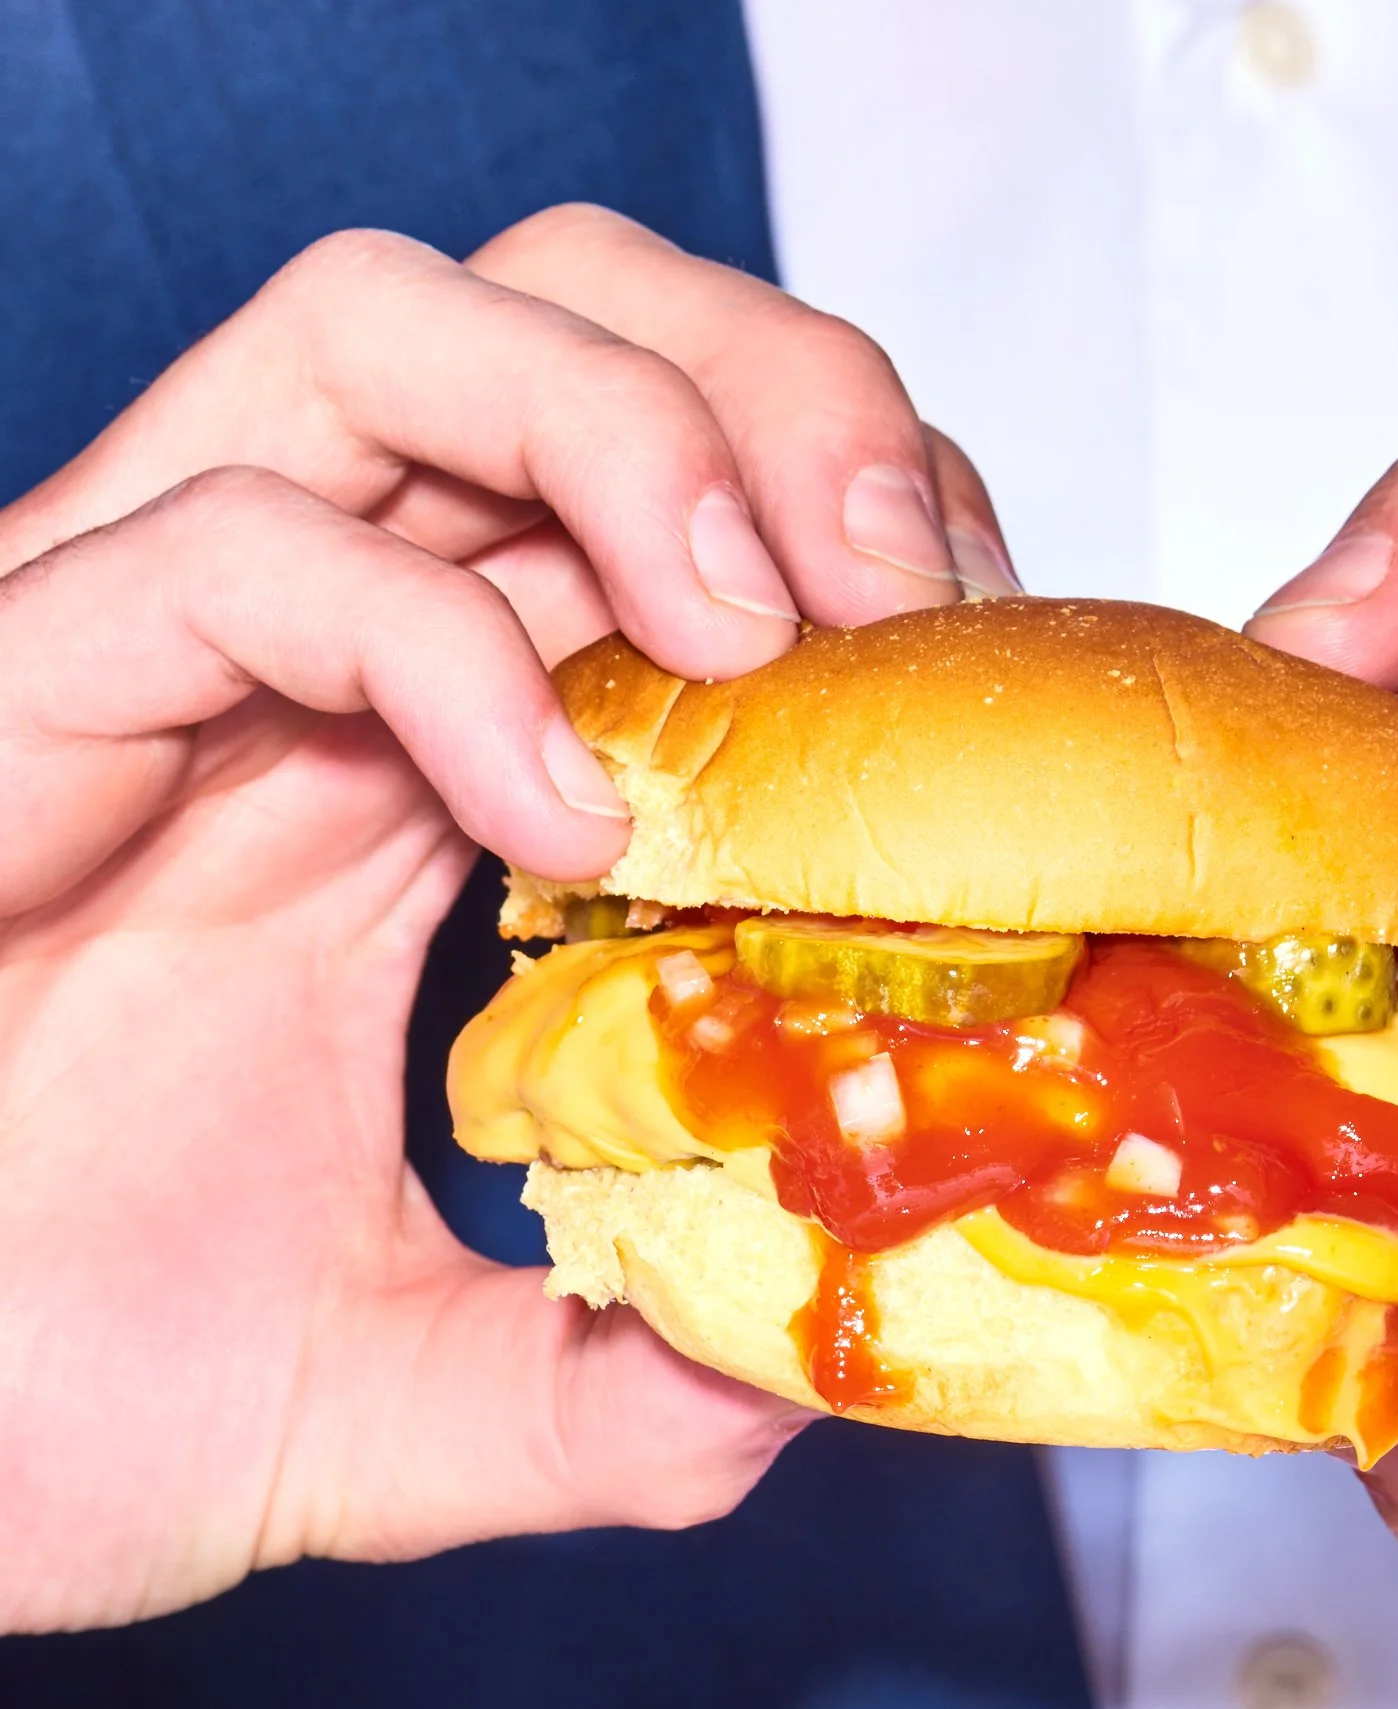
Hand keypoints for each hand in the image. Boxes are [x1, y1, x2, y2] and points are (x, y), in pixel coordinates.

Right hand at [0, 213, 1016, 1631]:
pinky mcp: (4, 695)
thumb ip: (618, 1389)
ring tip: (771, 628)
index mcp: (386, 753)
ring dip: (630, 422)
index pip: (642, 471)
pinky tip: (564, 817)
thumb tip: (814, 1370)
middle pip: (543, 302)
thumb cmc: (39, 1402)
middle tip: (926, 589)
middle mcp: (270, 653)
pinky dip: (437, 634)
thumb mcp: (411, 1405)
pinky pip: (230, 545)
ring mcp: (121, 648)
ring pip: (375, 324)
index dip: (842, 498)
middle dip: (774, 378)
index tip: (988, 658)